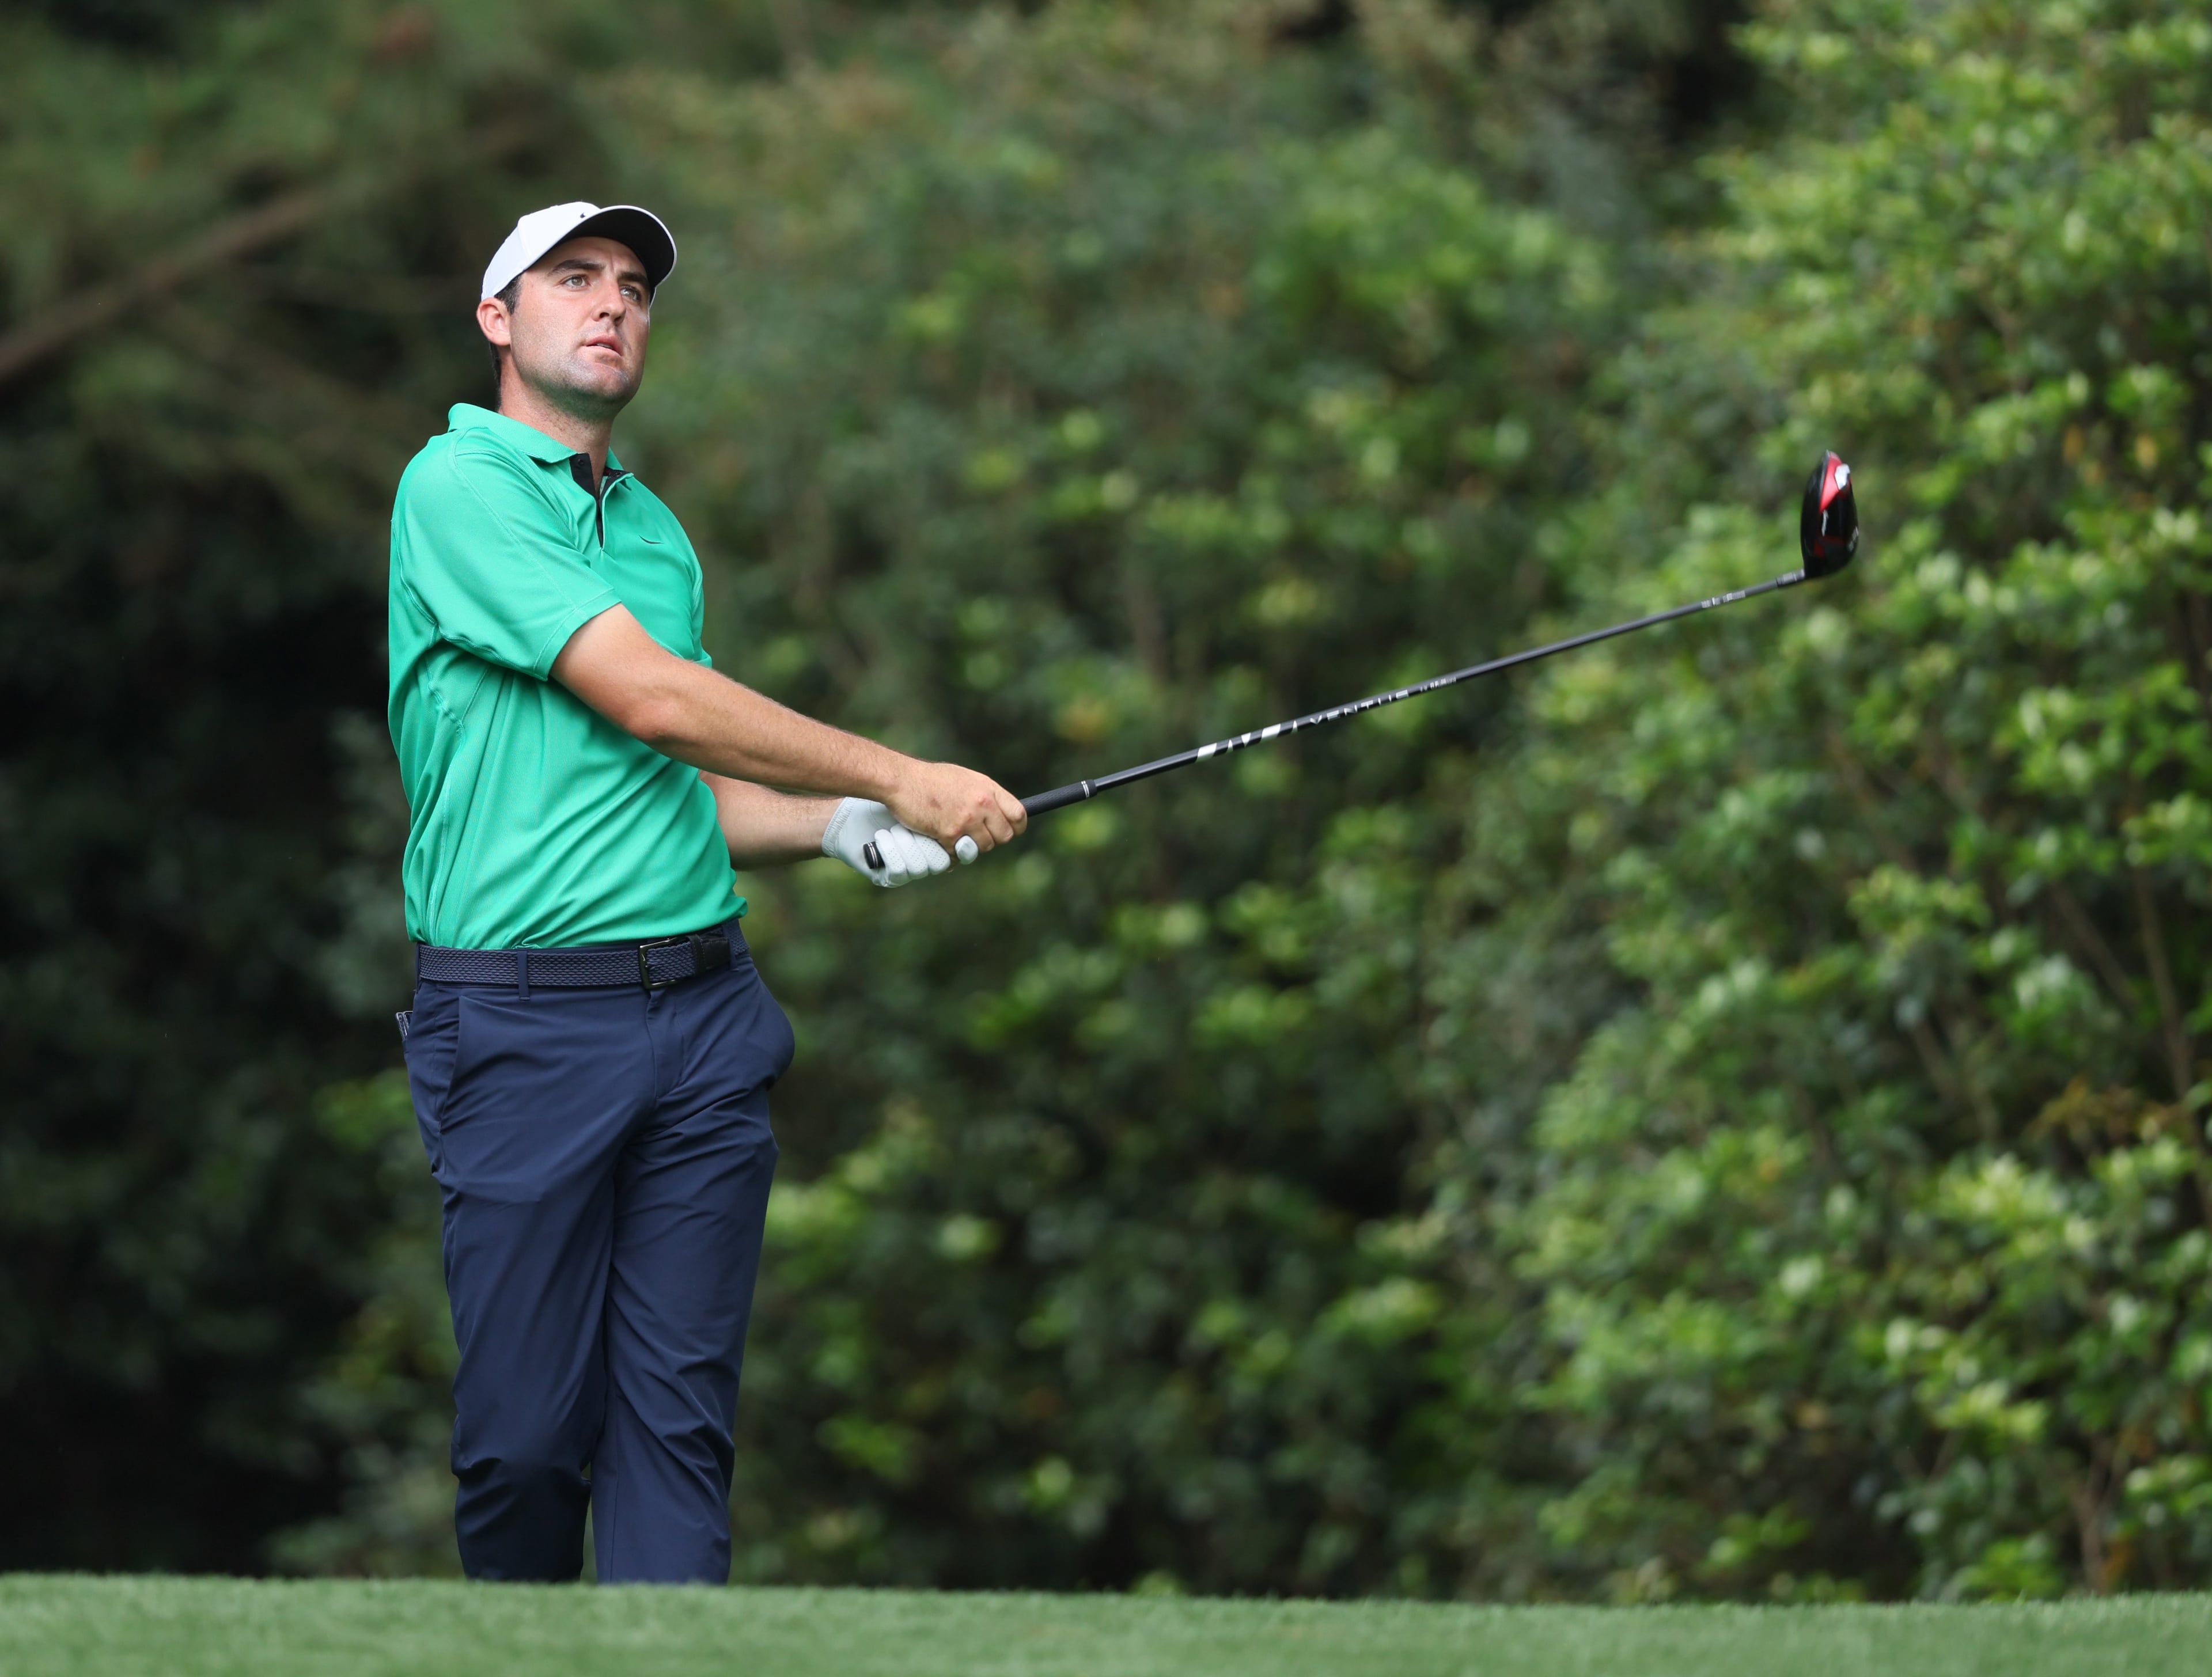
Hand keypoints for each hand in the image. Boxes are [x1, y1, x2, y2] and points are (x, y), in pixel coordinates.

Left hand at [821, 798, 952, 887]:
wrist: (847, 818)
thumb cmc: (881, 806)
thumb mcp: (916, 804)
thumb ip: (942, 808)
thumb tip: (970, 808)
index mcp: (934, 843)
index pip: (955, 852)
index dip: (951, 844)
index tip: (947, 829)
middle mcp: (923, 860)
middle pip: (941, 863)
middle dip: (926, 842)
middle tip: (913, 825)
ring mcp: (907, 871)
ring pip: (921, 868)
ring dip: (906, 844)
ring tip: (893, 829)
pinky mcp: (889, 877)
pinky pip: (900, 871)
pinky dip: (891, 851)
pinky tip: (881, 837)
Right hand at [887, 761, 1026, 854]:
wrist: (902, 780)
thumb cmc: (931, 780)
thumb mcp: (965, 779)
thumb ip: (984, 796)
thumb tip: (999, 815)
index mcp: (988, 788)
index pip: (1018, 815)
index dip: (1016, 828)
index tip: (1008, 832)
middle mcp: (982, 803)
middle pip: (1004, 837)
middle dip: (991, 840)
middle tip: (975, 836)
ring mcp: (966, 819)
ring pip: (982, 848)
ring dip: (970, 847)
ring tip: (955, 835)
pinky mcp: (949, 833)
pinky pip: (958, 854)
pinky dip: (950, 852)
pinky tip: (940, 839)